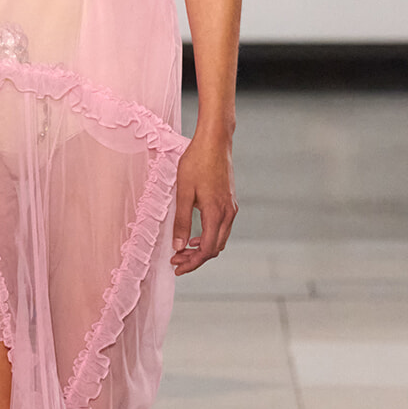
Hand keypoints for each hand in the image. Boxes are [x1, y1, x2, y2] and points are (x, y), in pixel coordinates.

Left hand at [170, 132, 237, 275]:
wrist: (215, 141)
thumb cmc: (197, 162)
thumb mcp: (183, 192)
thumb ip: (182, 221)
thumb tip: (179, 246)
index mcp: (216, 213)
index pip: (207, 250)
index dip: (192, 263)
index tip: (177, 267)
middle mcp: (228, 213)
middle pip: (215, 248)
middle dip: (196, 259)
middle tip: (176, 260)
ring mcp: (231, 207)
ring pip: (220, 239)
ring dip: (203, 248)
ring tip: (183, 250)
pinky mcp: (229, 201)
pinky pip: (222, 228)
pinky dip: (209, 236)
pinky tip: (195, 235)